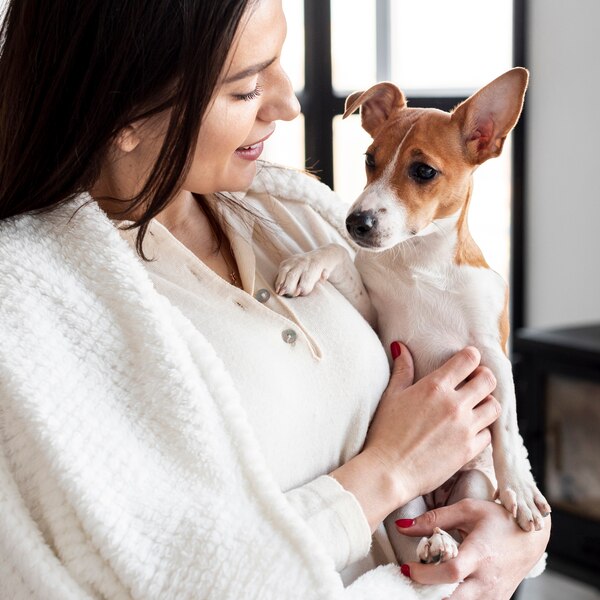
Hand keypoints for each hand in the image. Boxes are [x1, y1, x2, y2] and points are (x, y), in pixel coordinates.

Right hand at [331, 343, 499, 529]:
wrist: (389, 471)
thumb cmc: (385, 433)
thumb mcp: (391, 396)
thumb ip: (402, 370)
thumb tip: (401, 347)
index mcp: (435, 386)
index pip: (469, 360)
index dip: (470, 357)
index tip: (467, 362)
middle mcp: (454, 404)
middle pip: (488, 380)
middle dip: (483, 378)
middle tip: (473, 384)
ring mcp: (465, 428)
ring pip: (494, 406)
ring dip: (486, 403)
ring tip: (474, 407)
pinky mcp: (469, 450)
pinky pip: (488, 434)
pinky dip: (482, 430)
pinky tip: (468, 430)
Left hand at [397, 498, 550, 598]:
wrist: (530, 538)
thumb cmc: (498, 519)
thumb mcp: (467, 510)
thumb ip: (434, 518)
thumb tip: (401, 527)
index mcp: (480, 554)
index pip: (450, 573)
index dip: (425, 574)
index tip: (407, 567)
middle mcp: (488, 580)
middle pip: (453, 599)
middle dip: (428, 594)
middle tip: (413, 581)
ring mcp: (494, 595)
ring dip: (439, 598)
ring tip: (426, 583)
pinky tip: (441, 588)